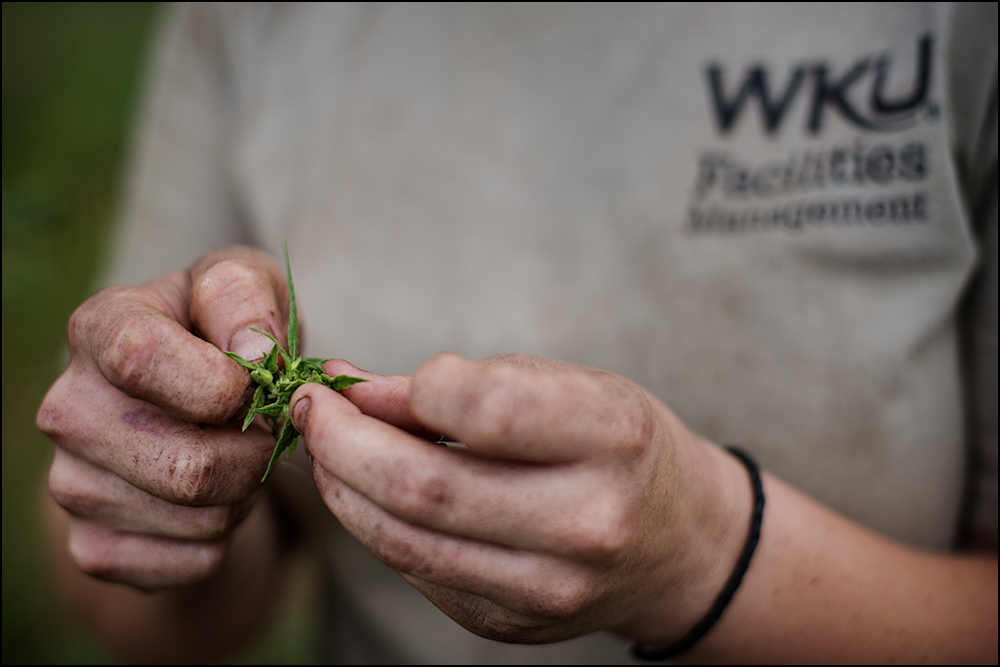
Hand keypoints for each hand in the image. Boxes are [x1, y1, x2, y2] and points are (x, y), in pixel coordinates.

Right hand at [37, 246, 289, 589]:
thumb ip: (246, 299)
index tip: (255, 385)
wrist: (194, 406)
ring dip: (246, 494)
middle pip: (186, 465)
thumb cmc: (224, 332)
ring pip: (200, 518)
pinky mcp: (93, 546)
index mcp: (99, 329)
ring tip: (237, 457)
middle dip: (254, 454)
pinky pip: (195, 561)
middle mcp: (68, 410)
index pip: (141, 360)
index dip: (221, 385)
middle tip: (263, 432)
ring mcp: (72, 484)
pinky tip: (216, 497)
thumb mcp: (243, 285)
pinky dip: (228, 536)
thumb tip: (255, 354)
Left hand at [290, 352, 751, 644]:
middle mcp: (588, 524)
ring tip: (325, 445)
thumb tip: (351, 388)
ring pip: (406, 538)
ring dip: (343, 486)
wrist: (678, 544)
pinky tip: (364, 490)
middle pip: (426, 487)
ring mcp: (550, 589)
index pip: (488, 410)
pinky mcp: (512, 624)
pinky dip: (375, 525)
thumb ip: (462, 386)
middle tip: (312, 407)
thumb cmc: (619, 444)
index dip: (416, 387)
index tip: (380, 377)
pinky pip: (417, 571)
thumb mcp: (567, 385)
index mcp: (614, 439)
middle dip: (343, 441)